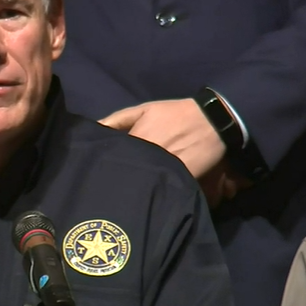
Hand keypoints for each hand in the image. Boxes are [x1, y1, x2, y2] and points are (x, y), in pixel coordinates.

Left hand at [99, 99, 248, 206]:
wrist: (211, 120)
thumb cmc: (175, 113)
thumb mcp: (144, 109)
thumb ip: (118, 119)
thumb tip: (95, 128)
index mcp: (138, 138)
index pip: (115, 156)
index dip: (108, 164)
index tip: (102, 172)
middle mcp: (150, 153)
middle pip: (128, 172)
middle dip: (120, 179)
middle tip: (113, 186)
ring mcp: (167, 166)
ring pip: (145, 182)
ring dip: (137, 187)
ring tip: (129, 195)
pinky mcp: (182, 176)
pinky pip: (165, 187)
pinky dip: (158, 191)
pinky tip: (151, 195)